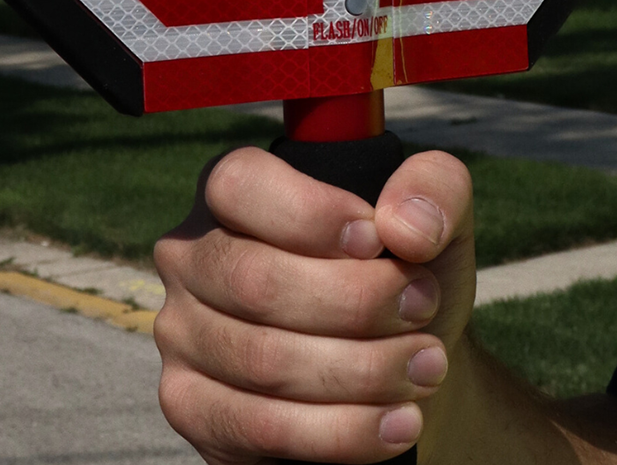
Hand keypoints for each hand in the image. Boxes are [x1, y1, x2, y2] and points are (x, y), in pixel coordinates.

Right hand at [153, 144, 475, 462]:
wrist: (398, 364)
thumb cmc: (401, 274)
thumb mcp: (433, 217)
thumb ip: (433, 188)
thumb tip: (404, 225)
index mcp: (231, 191)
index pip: (239, 185)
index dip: (311, 214)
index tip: (378, 242)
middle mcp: (192, 256)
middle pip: (257, 281)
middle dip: (357, 303)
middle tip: (422, 310)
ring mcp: (182, 335)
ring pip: (264, 361)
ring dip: (361, 371)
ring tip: (425, 368)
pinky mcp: (193, 409)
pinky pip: (260, 428)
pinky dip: (341, 432)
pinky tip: (396, 422)